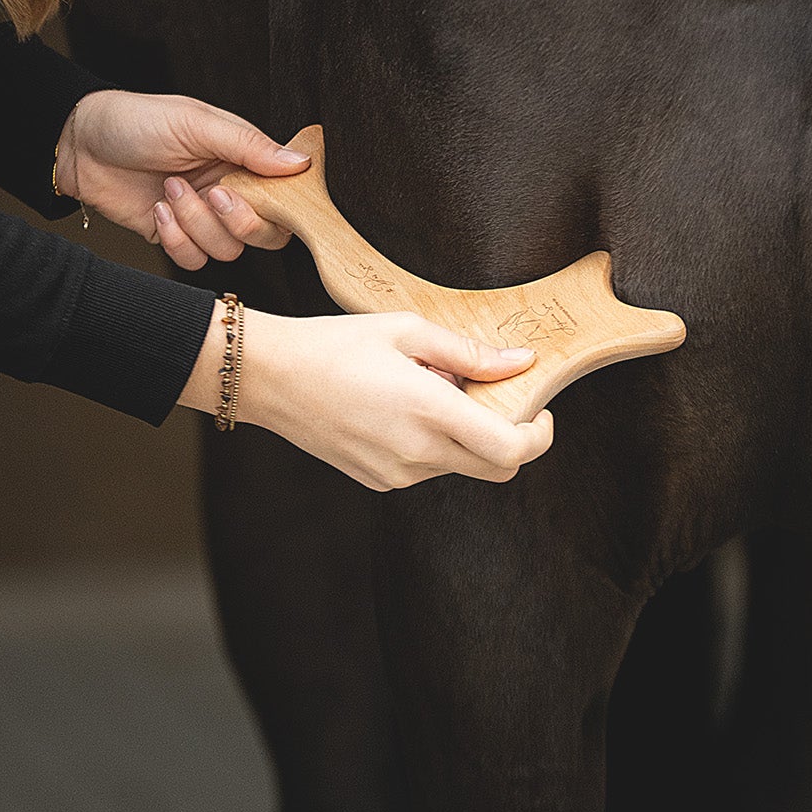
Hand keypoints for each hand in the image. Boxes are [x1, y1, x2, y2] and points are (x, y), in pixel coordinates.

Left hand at [56, 90, 309, 264]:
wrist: (81, 144)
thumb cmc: (139, 120)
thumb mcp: (196, 123)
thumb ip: (249, 145)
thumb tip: (301, 163)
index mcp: (243, 158)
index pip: (286, 194)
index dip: (280, 204)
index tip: (256, 192)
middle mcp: (230, 189)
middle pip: (266, 233)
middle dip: (240, 221)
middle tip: (213, 193)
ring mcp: (202, 216)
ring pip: (228, 249)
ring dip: (197, 223)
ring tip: (170, 189)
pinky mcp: (175, 236)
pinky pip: (194, 260)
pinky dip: (176, 239)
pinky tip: (158, 210)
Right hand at [181, 305, 554, 488]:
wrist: (270, 377)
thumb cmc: (336, 343)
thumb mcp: (406, 330)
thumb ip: (469, 353)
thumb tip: (521, 362)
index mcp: (430, 412)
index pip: (512, 449)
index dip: (540, 434)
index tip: (541, 409)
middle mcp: (418, 453)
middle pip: (497, 468)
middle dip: (512, 439)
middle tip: (494, 397)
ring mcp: (396, 474)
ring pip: (460, 466)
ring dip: (465, 436)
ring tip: (429, 390)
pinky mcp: (378, 481)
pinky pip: (426, 468)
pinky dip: (433, 444)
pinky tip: (402, 408)